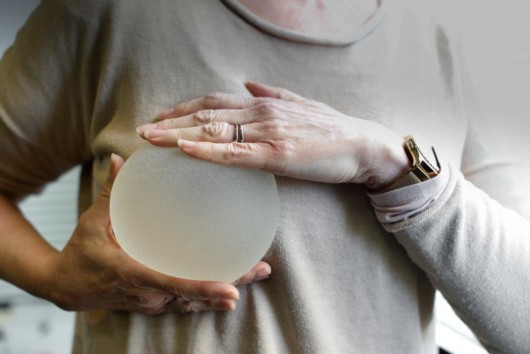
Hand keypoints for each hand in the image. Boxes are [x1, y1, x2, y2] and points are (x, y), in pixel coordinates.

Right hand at [44, 154, 270, 313]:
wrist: (67, 287)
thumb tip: (119, 158)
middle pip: (195, 295)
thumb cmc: (81, 252)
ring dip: (228, 289)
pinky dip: (211, 293)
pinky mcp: (157, 302)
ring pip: (196, 301)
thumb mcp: (93, 222)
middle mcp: (148, 293)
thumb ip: (110, 193)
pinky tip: (235, 281)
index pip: (172, 283)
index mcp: (132, 273)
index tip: (230, 290)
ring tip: (258, 272)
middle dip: (230, 285)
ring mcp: (154, 301)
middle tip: (260, 270)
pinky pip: (188, 301)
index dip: (201, 288)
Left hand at [137, 82, 408, 188]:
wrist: (364, 145)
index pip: (214, 102)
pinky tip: (186, 152)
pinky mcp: (277, 155)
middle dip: (171, 122)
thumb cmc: (333, 130)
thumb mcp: (301, 105)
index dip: (185, 109)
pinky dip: (208, 151)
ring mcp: (268, 133)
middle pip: (206, 114)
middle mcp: (261, 113)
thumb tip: (249, 84)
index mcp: (264, 104)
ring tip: (151, 140)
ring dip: (179, 135)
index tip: (162, 117)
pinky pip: (235, 153)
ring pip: (214, 131)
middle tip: (143, 130)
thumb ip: (273, 93)